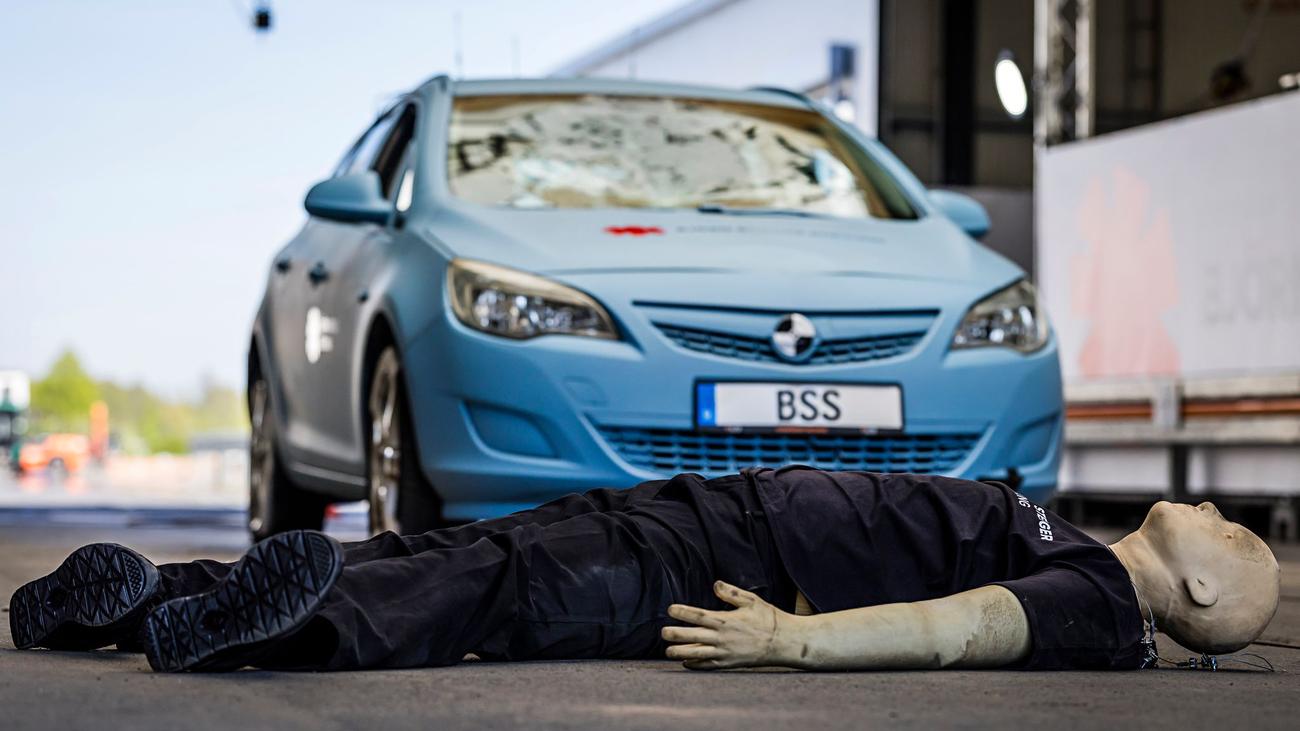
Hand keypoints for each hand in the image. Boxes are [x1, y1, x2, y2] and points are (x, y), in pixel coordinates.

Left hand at [661, 580, 795, 669]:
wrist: (783, 643)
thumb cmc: (768, 619)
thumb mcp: (751, 600)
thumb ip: (732, 593)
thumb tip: (715, 584)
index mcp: (726, 620)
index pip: (699, 615)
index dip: (683, 612)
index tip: (671, 609)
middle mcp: (722, 638)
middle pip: (693, 636)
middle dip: (676, 634)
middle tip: (662, 632)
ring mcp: (725, 653)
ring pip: (698, 654)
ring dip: (681, 653)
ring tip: (667, 651)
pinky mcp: (729, 663)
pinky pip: (709, 665)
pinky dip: (696, 664)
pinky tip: (686, 663)